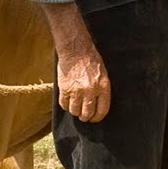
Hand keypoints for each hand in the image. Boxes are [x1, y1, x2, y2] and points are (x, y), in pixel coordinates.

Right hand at [39, 1, 110, 121]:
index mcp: (103, 87)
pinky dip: (65, 105)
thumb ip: (101, 90)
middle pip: (87, 113)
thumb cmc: (91, 60)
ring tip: (75, 107)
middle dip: (85, 117)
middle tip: (83, 116)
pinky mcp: (65, 89)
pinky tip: (67, 101)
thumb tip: (97, 105)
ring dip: (75, 111)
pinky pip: (64, 104)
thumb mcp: (103, 74)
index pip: (102, 110)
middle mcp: (91, 90)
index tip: (94, 119)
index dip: (97, 117)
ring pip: (75, 111)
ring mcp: (77, 90)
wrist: (76, 49)